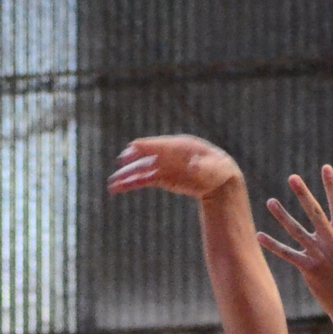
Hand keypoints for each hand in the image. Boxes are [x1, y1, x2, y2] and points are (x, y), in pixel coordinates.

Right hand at [107, 136, 240, 201]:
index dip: (146, 147)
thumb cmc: (218, 170)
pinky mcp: (162, 177)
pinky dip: (132, 184)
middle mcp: (168, 154)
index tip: (132, 148)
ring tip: (113, 184)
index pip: (159, 145)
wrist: (219, 179)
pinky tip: (120, 188)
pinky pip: (144, 180)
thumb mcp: (214, 168)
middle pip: (147, 158)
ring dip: (127, 177)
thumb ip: (202, 167)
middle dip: (133, 163)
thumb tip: (193, 167)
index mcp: (181, 146)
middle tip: (119, 166)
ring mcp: (164, 165)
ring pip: (142, 170)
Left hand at [256, 166, 332, 316]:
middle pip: (315, 213)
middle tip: (293, 177)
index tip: (326, 168)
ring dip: (282, 216)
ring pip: (296, 231)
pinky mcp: (308, 268)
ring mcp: (319, 255)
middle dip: (304, 194)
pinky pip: (287, 254)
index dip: (331, 186)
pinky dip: (273, 245)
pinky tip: (259, 235)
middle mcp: (332, 241)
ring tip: (270, 201)